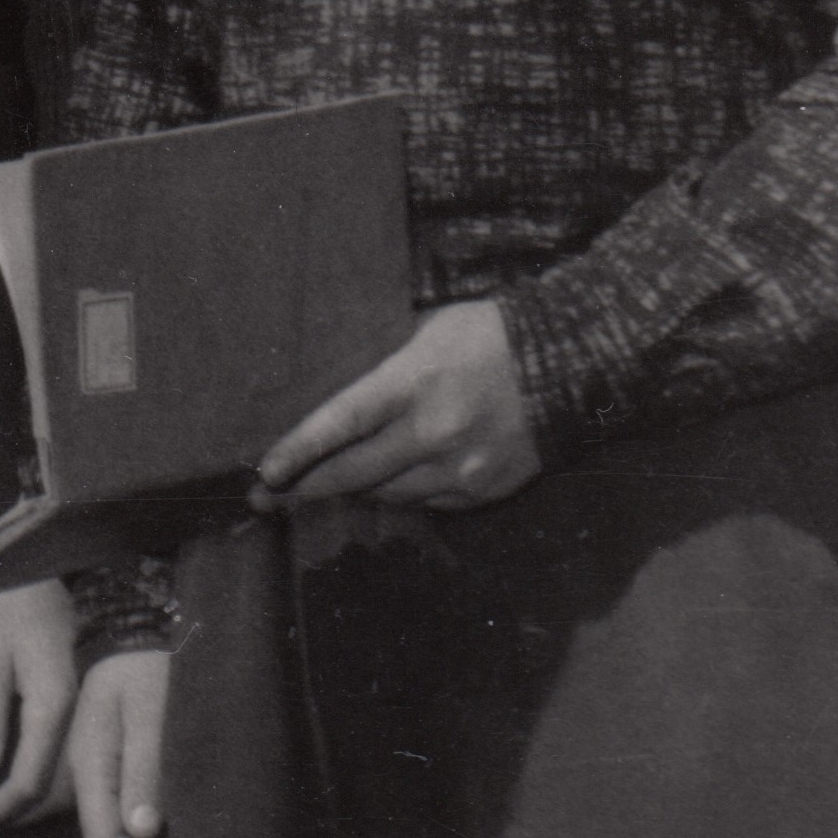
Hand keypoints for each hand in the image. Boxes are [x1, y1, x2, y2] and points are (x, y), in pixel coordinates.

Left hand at [0, 577, 75, 826]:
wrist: (47, 575)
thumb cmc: (10, 613)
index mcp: (52, 707)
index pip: (30, 778)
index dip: (3, 807)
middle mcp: (79, 718)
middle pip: (55, 787)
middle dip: (20, 812)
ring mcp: (87, 714)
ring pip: (68, 777)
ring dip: (35, 801)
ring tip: (0, 811)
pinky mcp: (86, 707)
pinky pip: (71, 757)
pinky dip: (48, 777)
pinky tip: (26, 782)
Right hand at [67, 647, 179, 837]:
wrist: (140, 630)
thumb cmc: (150, 668)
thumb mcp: (151, 713)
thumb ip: (143, 769)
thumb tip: (141, 830)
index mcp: (90, 762)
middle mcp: (91, 772)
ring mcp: (104, 767)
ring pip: (121, 828)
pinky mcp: (121, 760)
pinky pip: (131, 807)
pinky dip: (156, 830)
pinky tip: (182, 835)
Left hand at [252, 298, 540, 511]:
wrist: (572, 364)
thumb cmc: (490, 335)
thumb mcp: (426, 335)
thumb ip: (386, 375)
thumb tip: (343, 413)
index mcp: (412, 384)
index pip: (339, 425)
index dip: (298, 451)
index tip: (265, 472)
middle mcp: (433, 432)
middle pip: (353, 473)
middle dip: (306, 487)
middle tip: (268, 499)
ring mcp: (460, 467)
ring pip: (386, 494)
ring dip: (352, 491)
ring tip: (323, 487)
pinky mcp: (484, 489)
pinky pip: (426, 502)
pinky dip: (401, 492)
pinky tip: (388, 481)